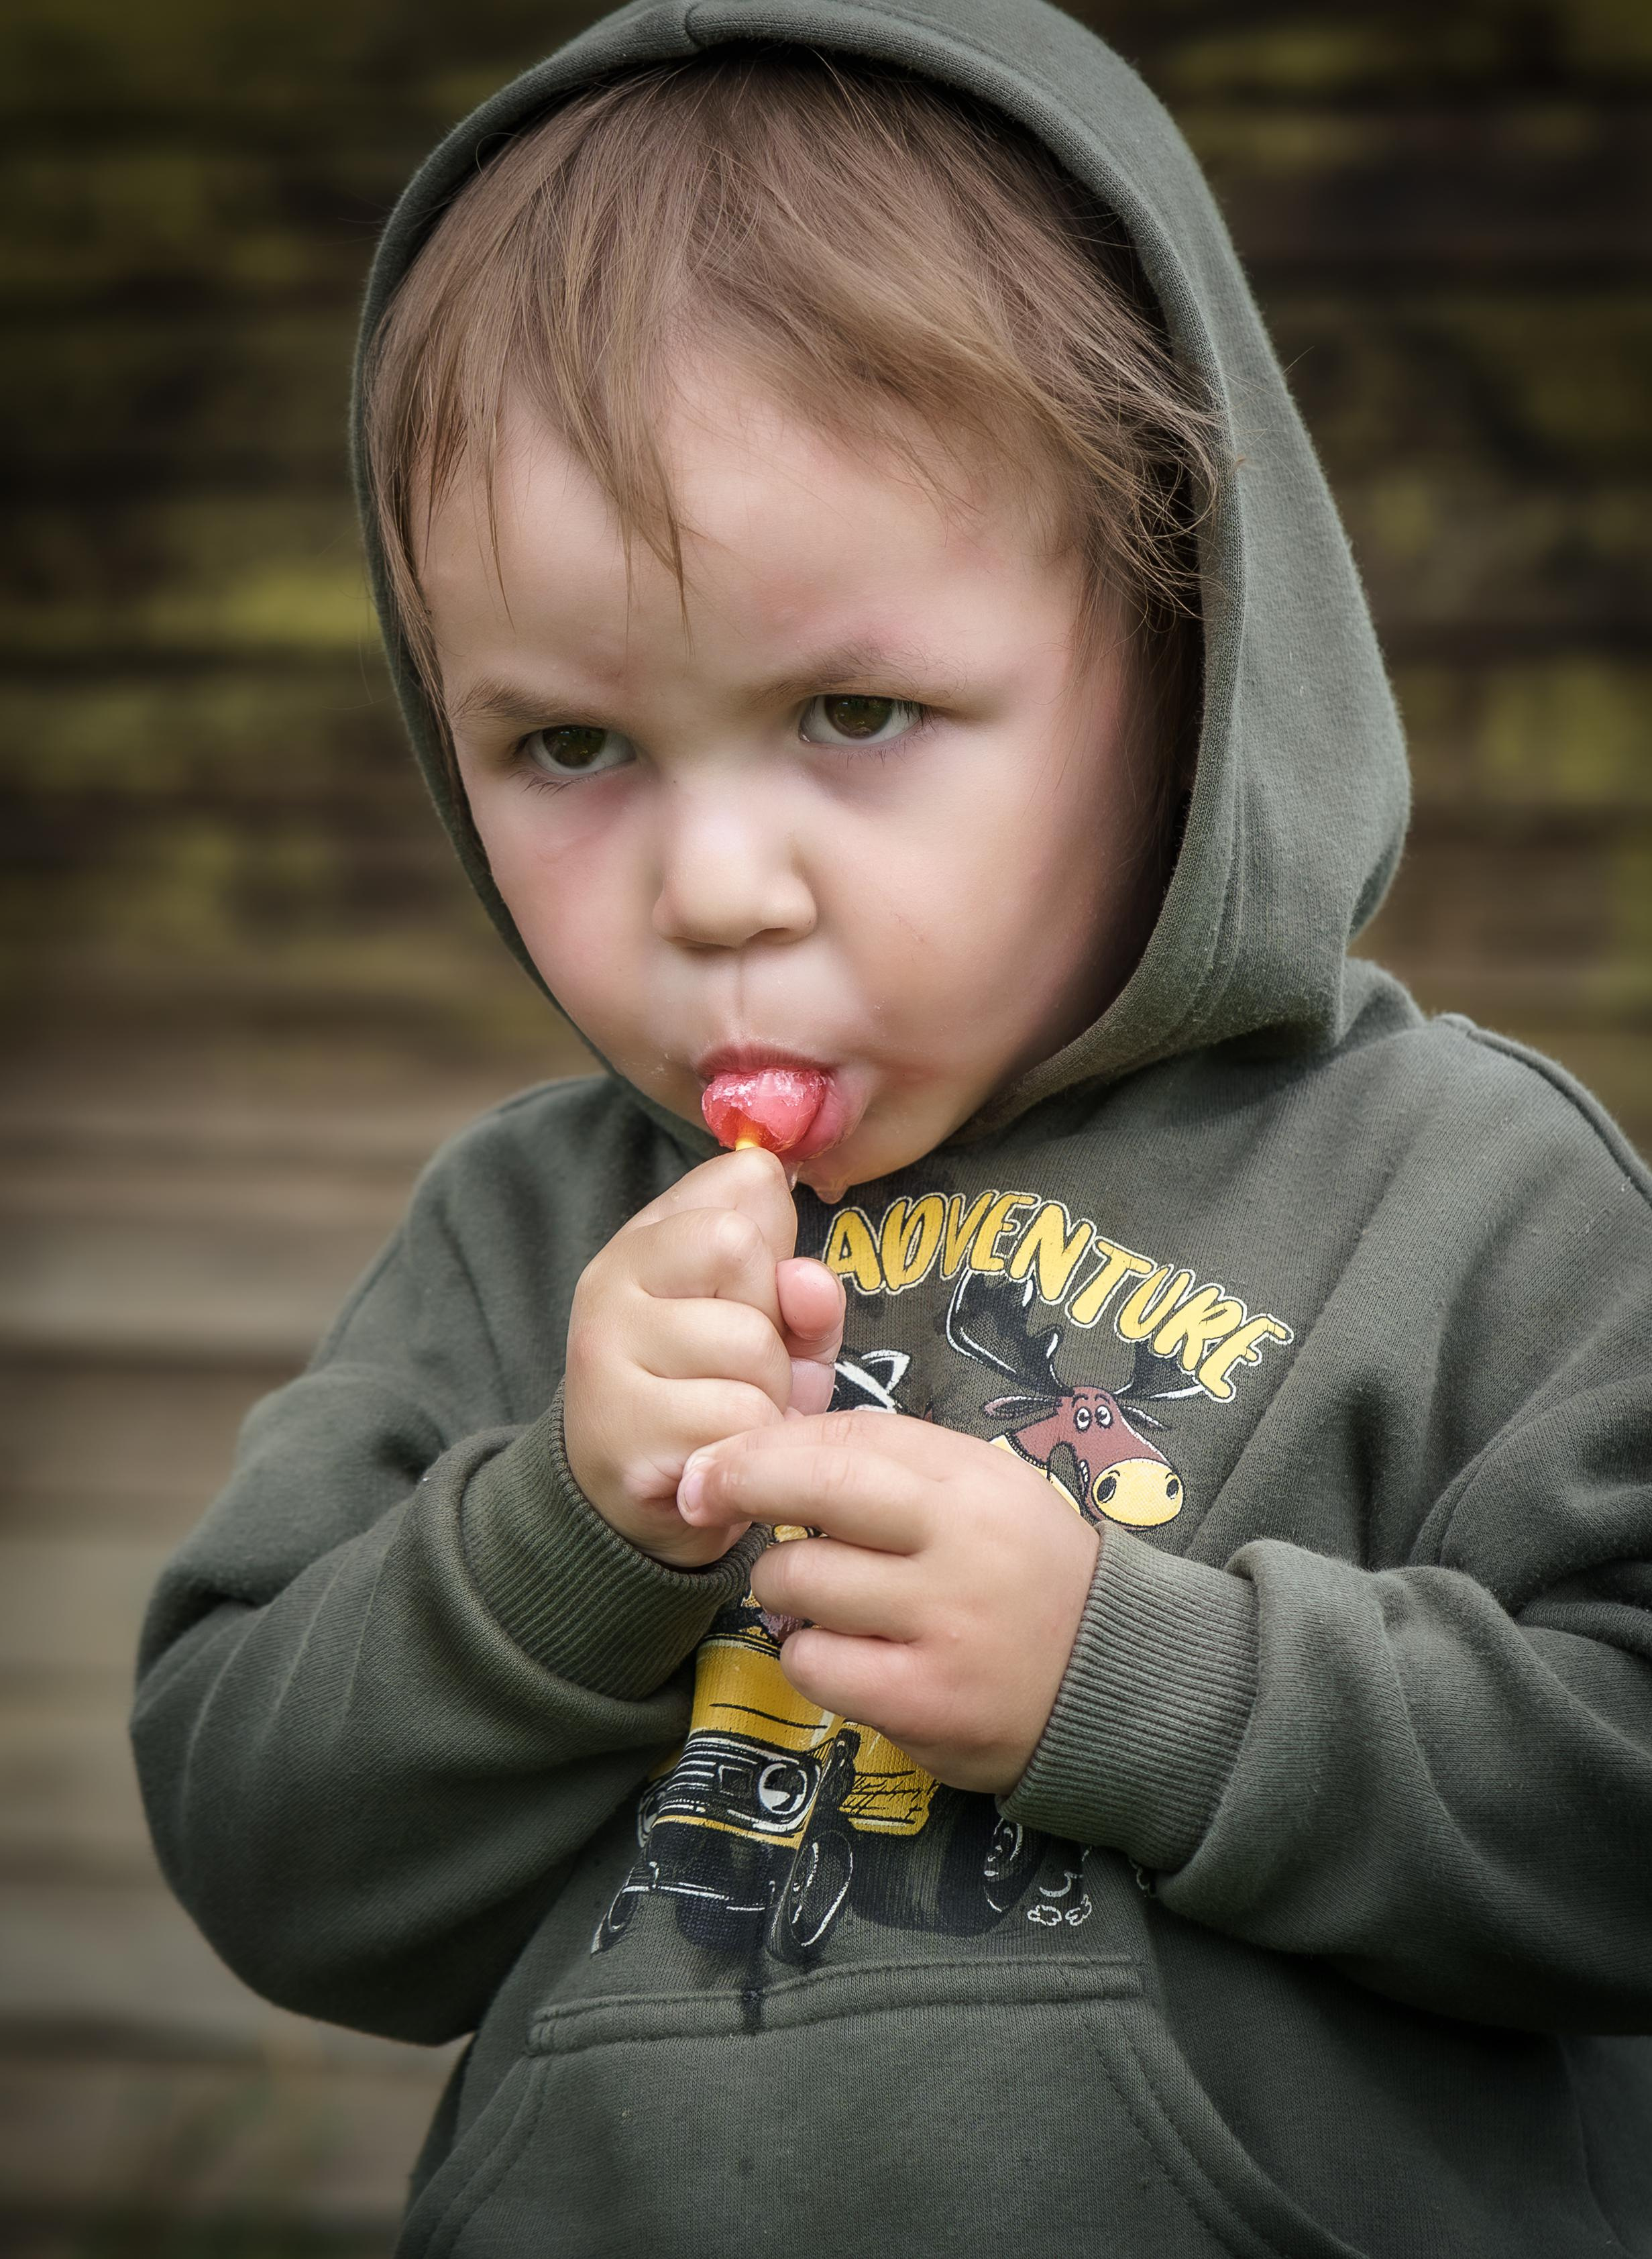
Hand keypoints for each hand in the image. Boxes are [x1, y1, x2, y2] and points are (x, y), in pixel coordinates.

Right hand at [563, 1148, 844, 1567]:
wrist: (645, 1510)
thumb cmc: (716, 1401)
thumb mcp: (777, 1332)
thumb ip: (805, 1293)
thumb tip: (808, 1281)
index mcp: (648, 1240)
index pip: (746, 1187)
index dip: (776, 1252)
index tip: (745, 1302)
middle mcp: (610, 1282)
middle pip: (743, 1254)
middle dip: (774, 1327)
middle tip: (738, 1374)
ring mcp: (603, 1354)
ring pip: (749, 1345)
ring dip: (768, 1395)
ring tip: (728, 1419)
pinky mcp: (620, 1429)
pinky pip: (740, 1418)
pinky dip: (753, 1445)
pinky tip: (717, 1457)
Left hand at [676, 1410, 1100, 1792]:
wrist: (1114, 1676)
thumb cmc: (1026, 1571)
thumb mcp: (981, 1490)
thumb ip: (890, 1464)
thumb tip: (766, 1446)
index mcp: (971, 1479)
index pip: (845, 1438)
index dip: (762, 1444)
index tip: (714, 1457)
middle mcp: (959, 1543)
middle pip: (814, 1491)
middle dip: (740, 1486)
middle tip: (702, 1497)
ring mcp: (942, 1624)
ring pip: (798, 1583)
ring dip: (781, 1588)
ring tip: (815, 1597)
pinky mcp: (922, 1701)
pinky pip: (813, 1664)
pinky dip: (807, 1656)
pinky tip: (841, 1654)